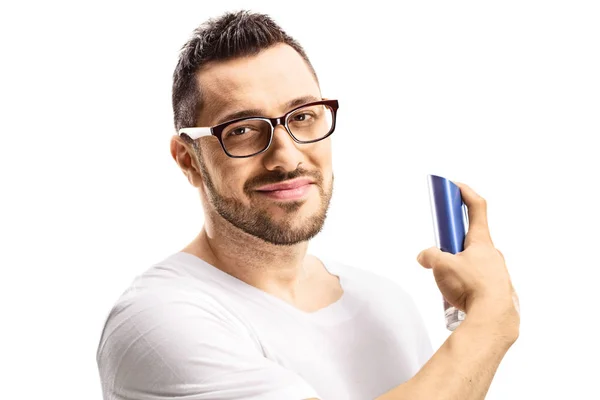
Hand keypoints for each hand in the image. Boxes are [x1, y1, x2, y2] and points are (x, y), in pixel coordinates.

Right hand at [417, 182, 519, 333]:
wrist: (494, 318)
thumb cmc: (473, 287)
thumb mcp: (442, 266)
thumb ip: (430, 256)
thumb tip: (424, 257)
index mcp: (481, 241)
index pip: (476, 207)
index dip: (465, 193)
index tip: (453, 186)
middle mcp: (492, 253)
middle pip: (470, 235)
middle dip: (452, 239)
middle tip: (439, 249)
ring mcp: (495, 271)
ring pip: (472, 259)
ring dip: (457, 263)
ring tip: (446, 280)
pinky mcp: (495, 288)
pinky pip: (476, 278)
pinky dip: (464, 280)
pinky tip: (456, 294)